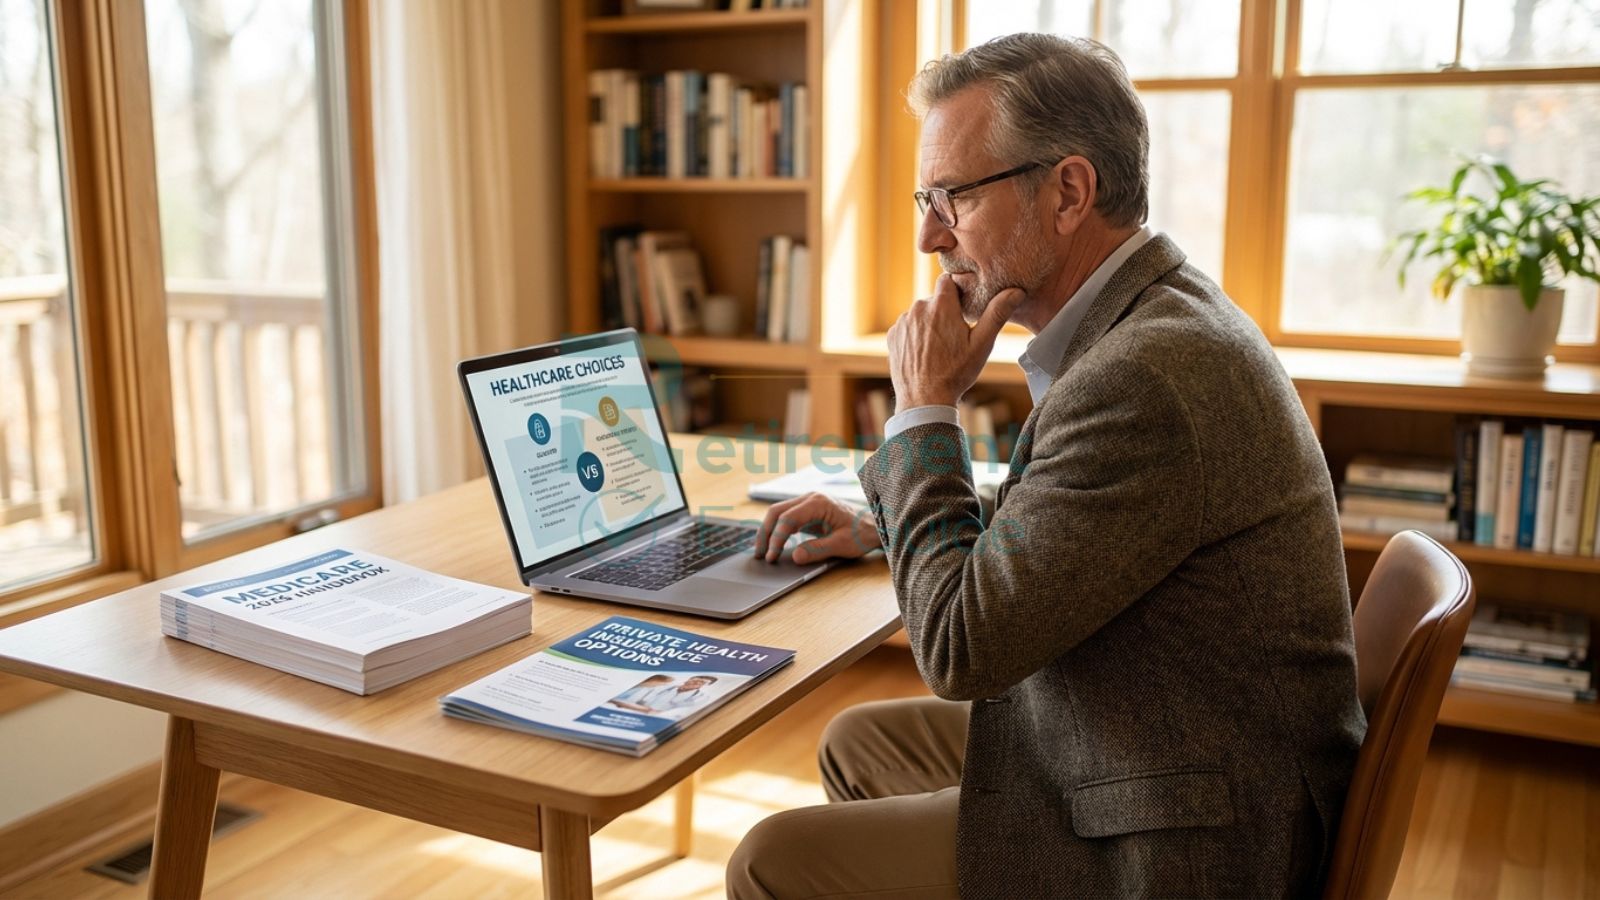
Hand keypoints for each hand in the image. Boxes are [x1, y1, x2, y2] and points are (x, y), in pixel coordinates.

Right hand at [752, 492, 880, 564]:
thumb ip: (818, 550)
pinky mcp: (808, 512)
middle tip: (760, 554)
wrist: (875, 526)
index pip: (787, 519)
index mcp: (818, 503)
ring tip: (762, 552)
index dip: (776, 538)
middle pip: (776, 512)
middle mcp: (810, 499)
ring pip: (778, 514)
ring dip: (768, 532)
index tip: (772, 557)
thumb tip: (795, 556)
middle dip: (765, 533)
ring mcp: (808, 504)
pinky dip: (777, 531)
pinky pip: (786, 519)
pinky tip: (773, 545)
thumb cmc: (862, 533)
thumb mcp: (842, 545)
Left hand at [887, 276, 1023, 408]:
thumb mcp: (982, 344)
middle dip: (944, 311)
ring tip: (939, 348)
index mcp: (941, 305)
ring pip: (920, 314)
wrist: (924, 400)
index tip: (964, 306)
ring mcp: (903, 322)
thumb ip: (997, 314)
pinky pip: (907, 327)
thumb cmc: (955, 373)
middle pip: (935, 299)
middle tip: (955, 335)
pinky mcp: (893, 335)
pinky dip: (915, 335)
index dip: (957, 291)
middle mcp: (918, 308)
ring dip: (929, 323)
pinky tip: (924, 353)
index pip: (948, 280)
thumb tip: (1016, 291)